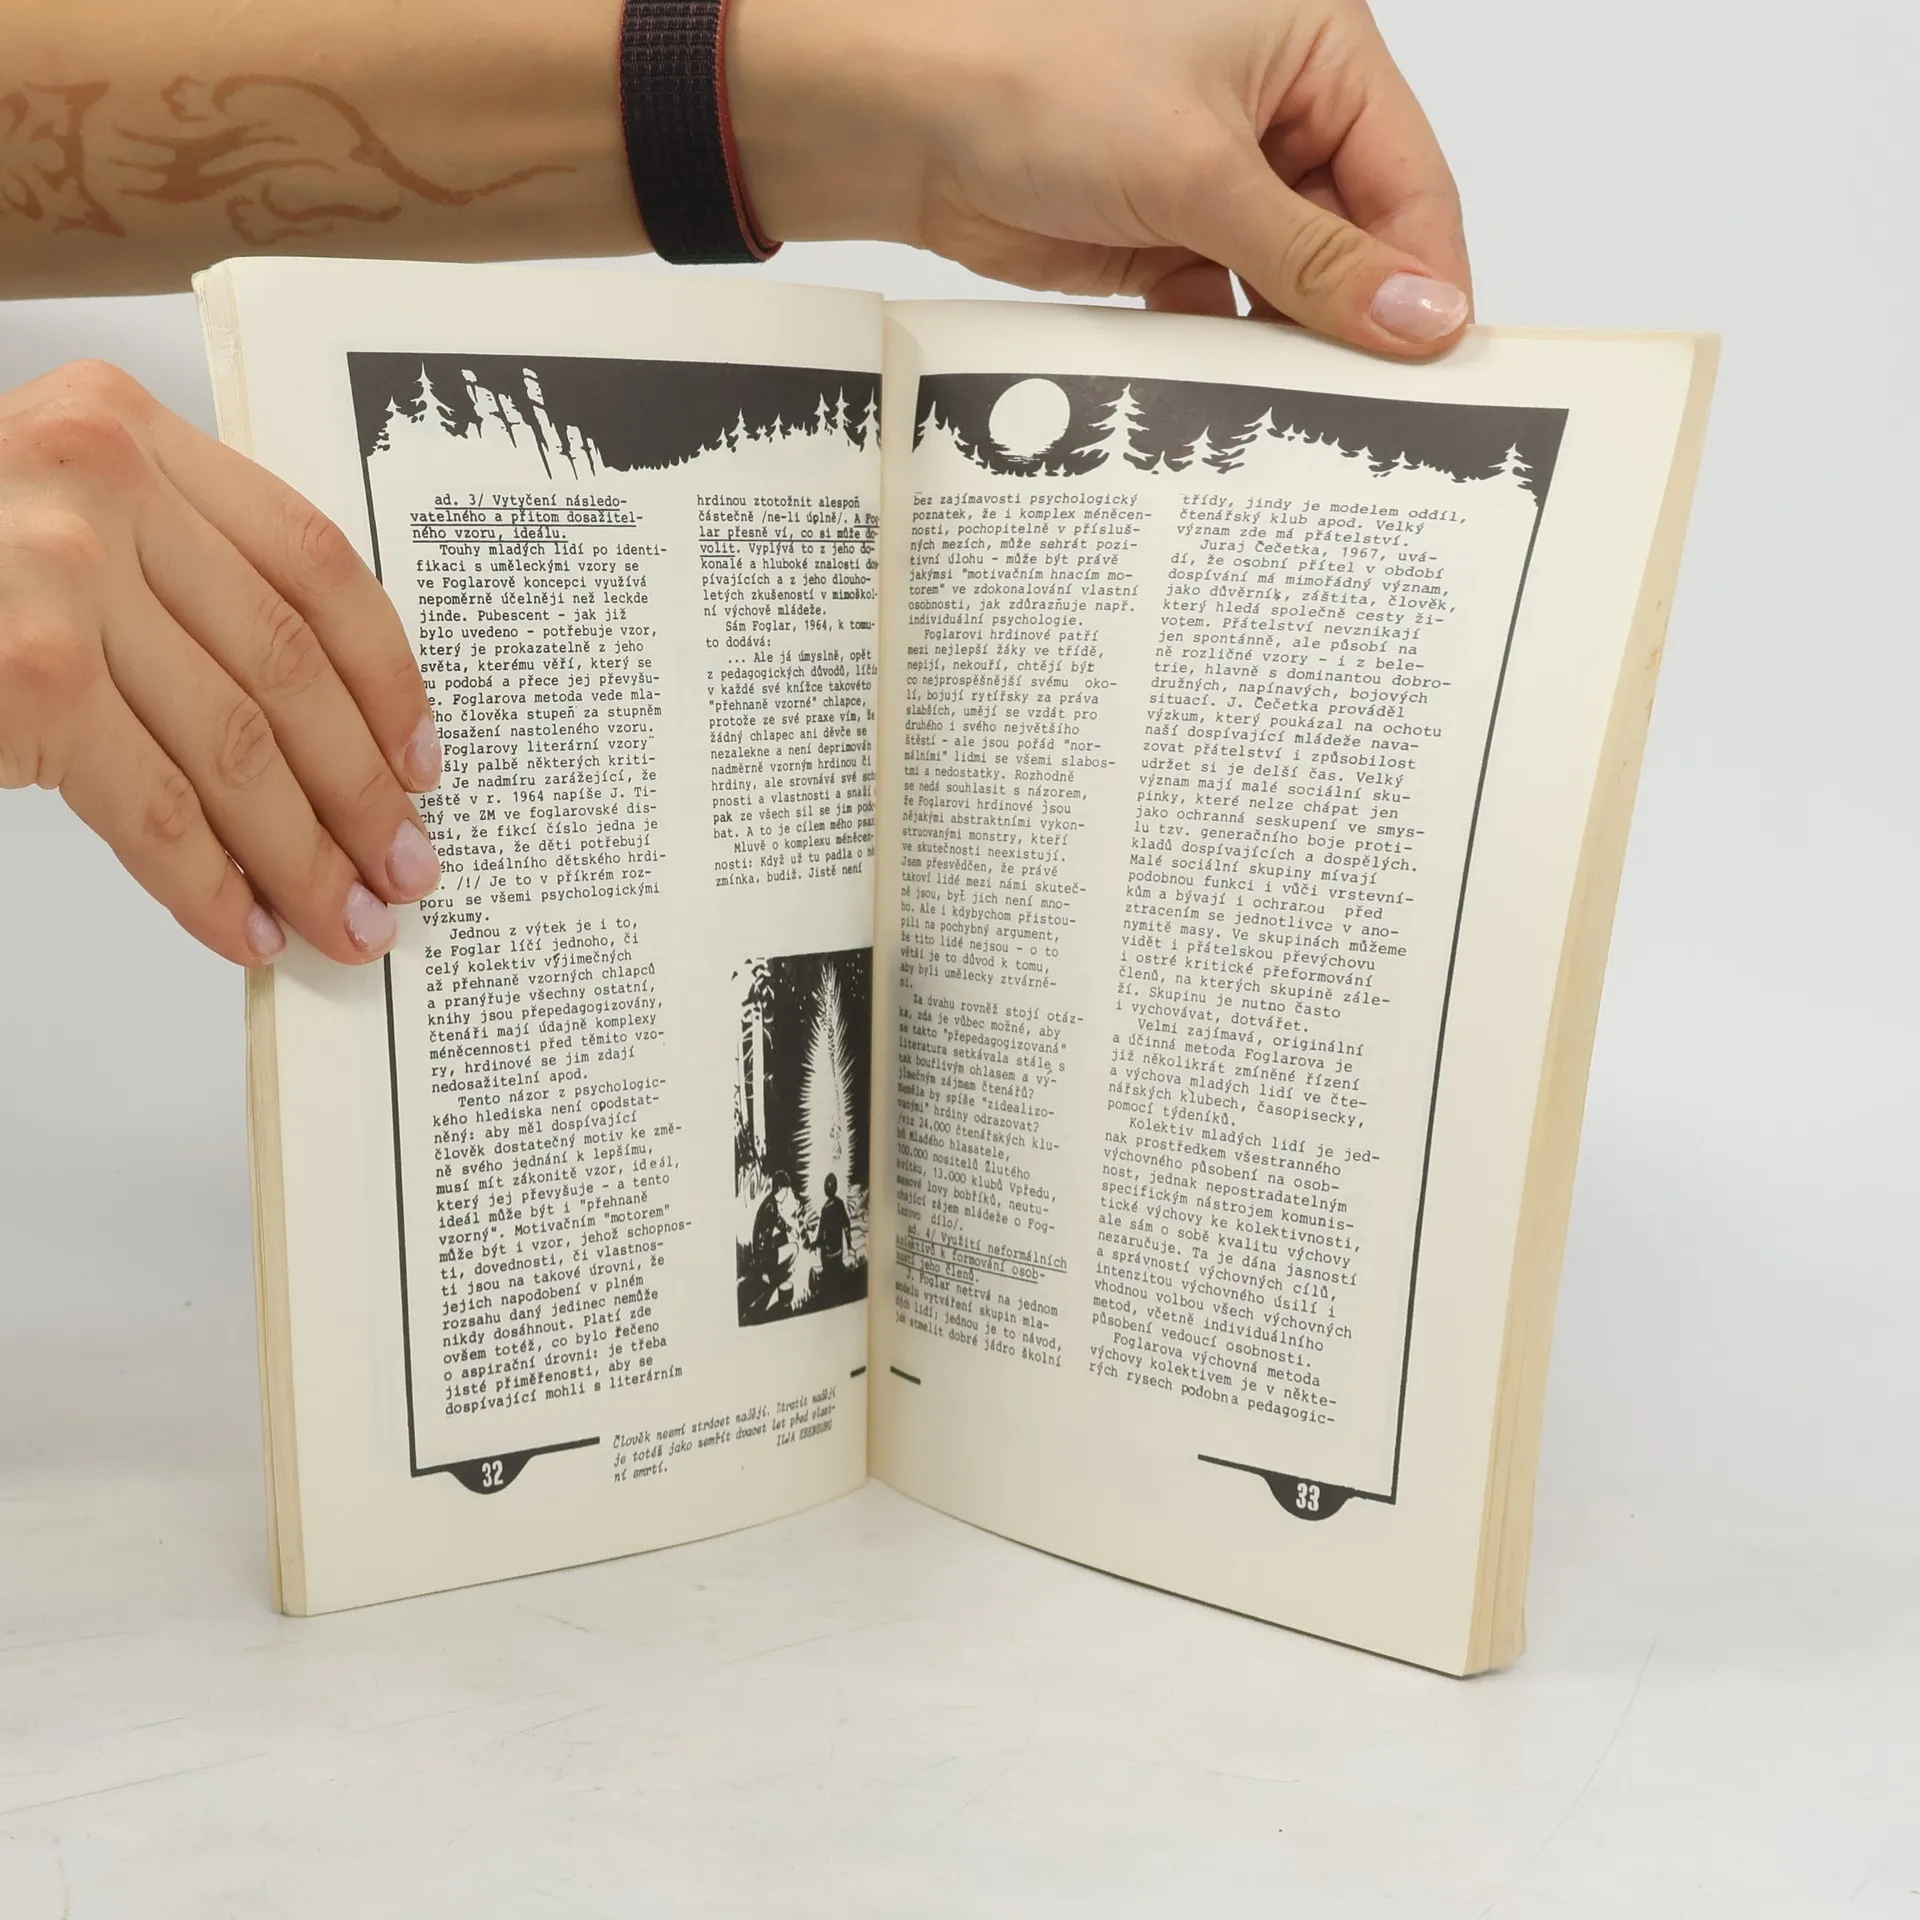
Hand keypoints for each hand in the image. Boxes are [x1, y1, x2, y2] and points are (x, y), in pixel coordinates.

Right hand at [0, 361, 441, 965]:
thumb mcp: (49, 516)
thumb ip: (167, 570)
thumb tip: (307, 725)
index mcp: (124, 427)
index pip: (311, 560)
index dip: (385, 676)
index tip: (422, 760)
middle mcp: (99, 480)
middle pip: (290, 664)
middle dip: (361, 790)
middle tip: (407, 868)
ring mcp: (59, 576)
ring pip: (239, 746)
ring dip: (305, 856)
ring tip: (350, 921)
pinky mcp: (27, 676)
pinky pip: (154, 808)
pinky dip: (211, 884)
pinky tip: (249, 929)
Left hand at [733, 0, 1470, 354]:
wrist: (906, 125)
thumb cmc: (1039, 81)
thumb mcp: (1200, 173)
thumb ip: (1313, 258)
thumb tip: (1421, 314)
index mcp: (1312, 46)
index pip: (1406, 173)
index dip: (1426, 270)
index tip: (1440, 357)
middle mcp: (1275, 107)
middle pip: (1354, 234)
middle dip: (1360, 316)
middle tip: (1380, 406)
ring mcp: (1220, 177)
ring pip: (1292, 280)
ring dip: (1294, 343)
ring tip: (1312, 413)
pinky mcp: (1168, 235)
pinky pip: (1228, 306)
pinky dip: (1232, 351)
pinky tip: (1239, 397)